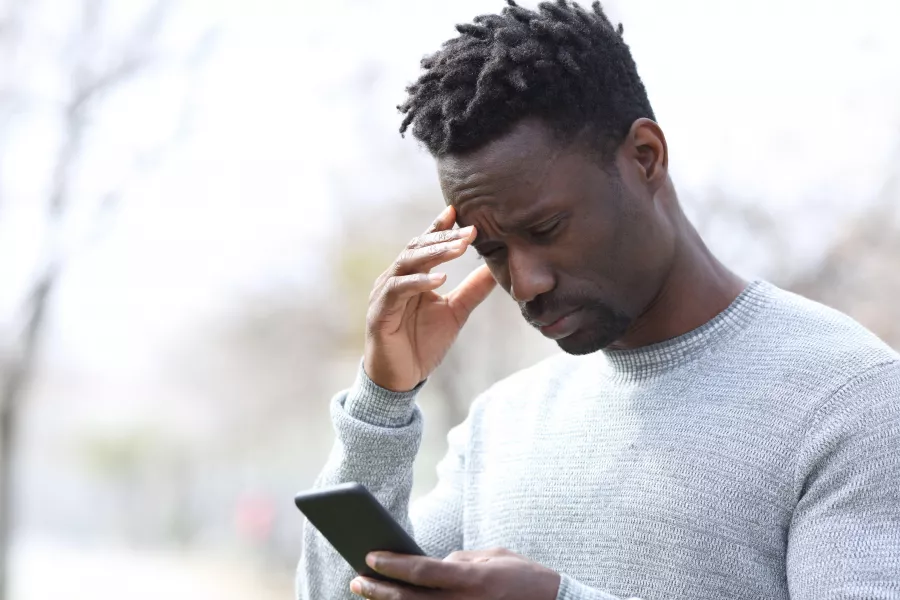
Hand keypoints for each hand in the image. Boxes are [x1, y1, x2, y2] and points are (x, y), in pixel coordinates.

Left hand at [349, 548, 560, 599]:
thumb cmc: (525, 578)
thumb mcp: (494, 555)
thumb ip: (461, 559)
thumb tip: (434, 563)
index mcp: (472, 579)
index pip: (422, 571)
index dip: (392, 564)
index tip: (369, 556)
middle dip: (379, 590)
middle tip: (356, 580)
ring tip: (368, 595)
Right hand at [364, 205, 495, 391]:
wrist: (400, 378)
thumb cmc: (422, 343)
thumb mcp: (455, 312)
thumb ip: (473, 290)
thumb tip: (496, 268)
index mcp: (411, 276)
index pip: (425, 244)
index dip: (440, 227)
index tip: (460, 211)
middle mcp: (395, 279)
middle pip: (417, 248)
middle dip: (443, 238)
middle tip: (470, 231)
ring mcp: (384, 293)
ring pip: (407, 263)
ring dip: (433, 254)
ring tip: (458, 248)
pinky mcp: (379, 312)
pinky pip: (398, 291)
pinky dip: (419, 283)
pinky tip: (440, 279)